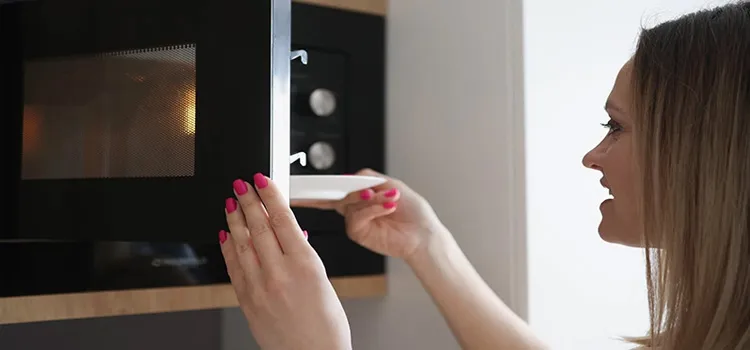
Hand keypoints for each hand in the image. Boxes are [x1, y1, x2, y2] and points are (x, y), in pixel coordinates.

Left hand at [219, 173, 350, 349]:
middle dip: (249, 201)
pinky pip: (234, 268)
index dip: (270, 195)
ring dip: (235, 219)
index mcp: (305, 265)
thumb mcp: (324, 282)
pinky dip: (229, 248)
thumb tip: (292, 234)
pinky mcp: (247, 301)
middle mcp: (280, 274)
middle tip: (241, 185)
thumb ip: (304, 256)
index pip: (283, 219)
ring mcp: (260, 288)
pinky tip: (226, 235)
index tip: (262, 180)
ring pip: (242, 243)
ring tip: (231, 202)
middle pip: (259, 226)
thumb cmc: (326, 327)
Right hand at [292, 169, 444, 261]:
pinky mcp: (358, 233)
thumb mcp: (390, 184)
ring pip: (350, 203)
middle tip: (366, 190)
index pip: (335, 189)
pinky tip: (388, 207)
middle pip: (338, 194)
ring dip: (371, 199)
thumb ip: (367, 178)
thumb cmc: (412, 211)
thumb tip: (350, 177)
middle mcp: (354, 208)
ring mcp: (355, 221)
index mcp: (360, 195)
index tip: (303, 184)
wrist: (423, 233)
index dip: (316, 187)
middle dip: (351, 190)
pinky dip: (373, 209)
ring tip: (390, 200)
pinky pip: (357, 216)